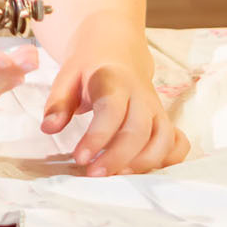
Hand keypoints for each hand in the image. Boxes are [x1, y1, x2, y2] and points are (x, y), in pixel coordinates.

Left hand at [42, 50, 188, 176]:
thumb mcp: (67, 76)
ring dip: (143, 163)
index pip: (112, 111)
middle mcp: (141, 95)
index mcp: (115, 80)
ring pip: (163, 139)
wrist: (117, 50)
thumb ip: (58, 102)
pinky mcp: (165, 120)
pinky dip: (168, 160)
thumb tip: (49, 128)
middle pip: (139, 130)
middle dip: (117, 157)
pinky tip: (144, 170)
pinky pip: (177, 143)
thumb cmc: (89, 68)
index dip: (97, 137)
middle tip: (93, 174)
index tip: (79, 158)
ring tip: (117, 176)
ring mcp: (157, 109)